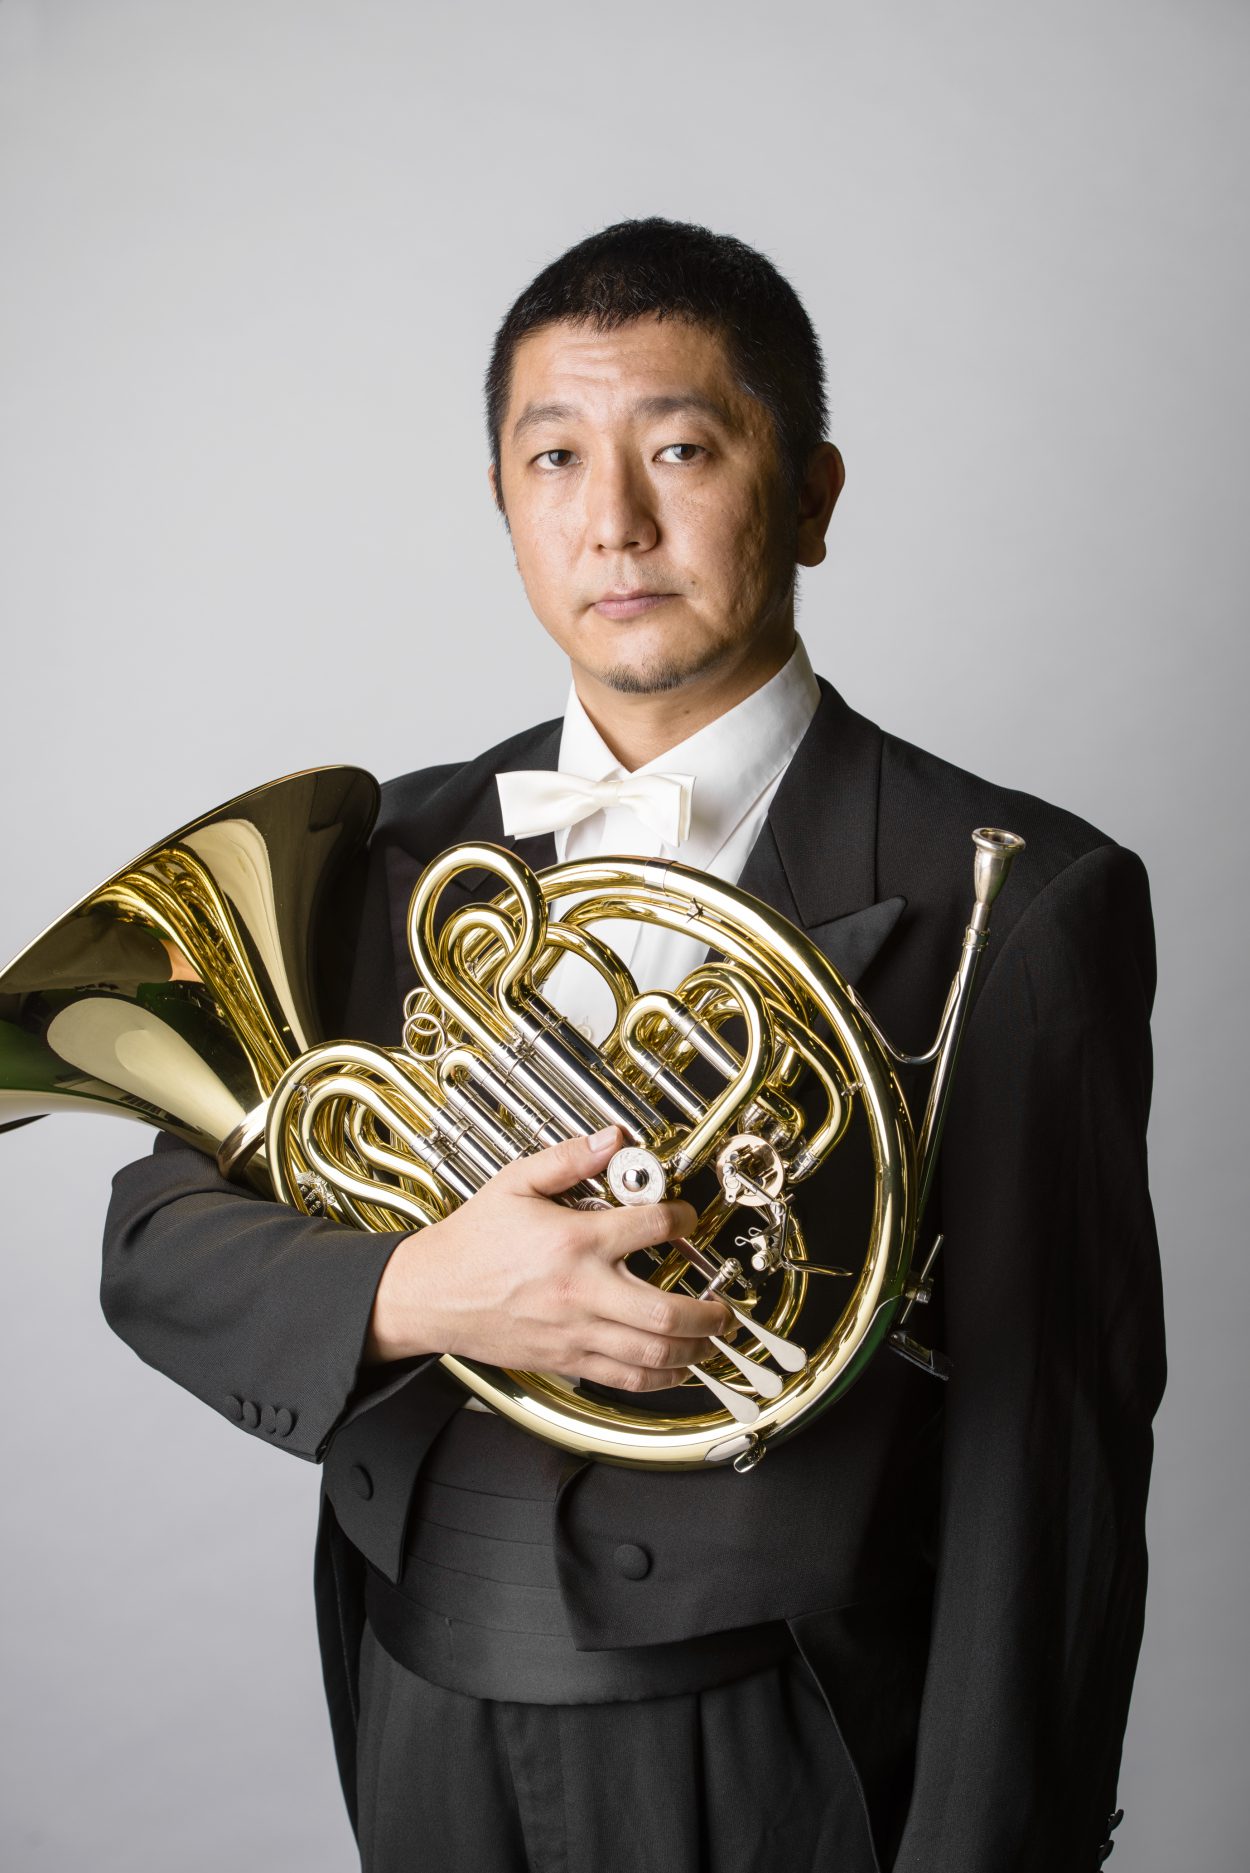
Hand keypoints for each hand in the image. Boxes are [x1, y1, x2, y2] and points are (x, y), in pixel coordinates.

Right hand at [363, 1125, 730, 1390]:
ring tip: (709, 1338)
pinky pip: (624, 1380)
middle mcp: (582, 1292)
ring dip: (694, 1350)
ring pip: (652, 1354)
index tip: (687, 1217)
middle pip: (666, 1312)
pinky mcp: (565, 1362)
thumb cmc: (471, 1243)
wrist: (430, 1295)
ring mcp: (575, 1334)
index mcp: (574, 1242)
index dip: (682, 1218)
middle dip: (708, 1313)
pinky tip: (675, 1368)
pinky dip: (660, 1378)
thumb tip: (611, 1139)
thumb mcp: (515, 1183)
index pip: (650, 1227)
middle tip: (723, 1306)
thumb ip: (568, 1159)